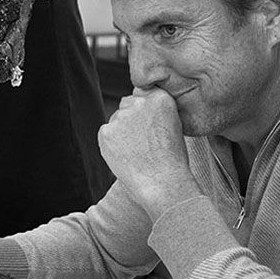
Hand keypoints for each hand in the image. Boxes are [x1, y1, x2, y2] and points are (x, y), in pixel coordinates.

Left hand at [98, 86, 197, 212]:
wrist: (163, 184)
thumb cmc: (173, 161)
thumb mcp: (174, 126)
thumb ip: (155, 112)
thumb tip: (138, 106)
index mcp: (160, 98)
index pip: (143, 95)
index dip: (144, 112)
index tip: (149, 126)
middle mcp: (139, 102)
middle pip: (127, 105)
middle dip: (131, 119)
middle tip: (141, 143)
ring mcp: (121, 116)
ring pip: (116, 121)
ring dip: (121, 133)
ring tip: (136, 154)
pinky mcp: (106, 132)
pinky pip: (105, 134)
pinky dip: (111, 145)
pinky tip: (126, 158)